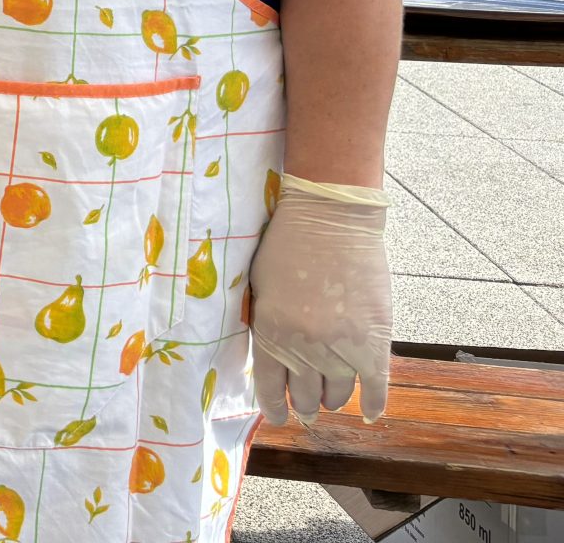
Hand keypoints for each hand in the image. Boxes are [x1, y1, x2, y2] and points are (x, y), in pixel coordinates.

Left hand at [249, 173, 392, 425]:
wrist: (330, 218)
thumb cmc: (287, 244)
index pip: (269, 387)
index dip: (274, 407)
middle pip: (306, 394)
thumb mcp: (259, 287)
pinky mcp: (373, 341)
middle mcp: (302, 347)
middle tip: (307, 409)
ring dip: (335, 398)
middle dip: (305, 405)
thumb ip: (265, 324)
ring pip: (339, 392)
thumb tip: (269, 358)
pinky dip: (374, 402)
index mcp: (268, 333)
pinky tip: (370, 413)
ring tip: (331, 399)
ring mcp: (340, 347)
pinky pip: (375, 385)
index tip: (279, 417)